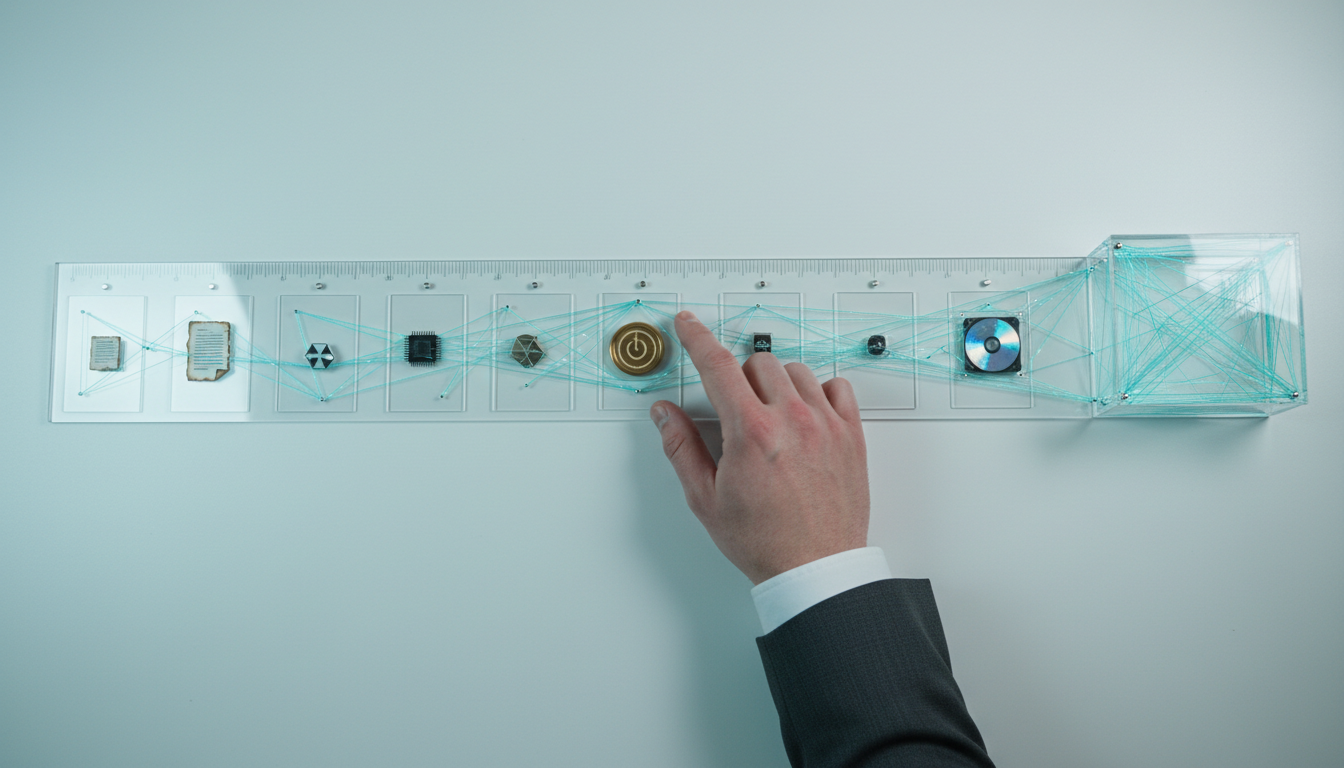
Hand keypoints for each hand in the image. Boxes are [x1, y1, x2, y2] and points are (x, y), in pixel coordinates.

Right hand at [650, 311, 869, 584]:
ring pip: (796, 370)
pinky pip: (837, 386)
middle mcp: (791, 420)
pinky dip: (818, 391)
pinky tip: (806, 415)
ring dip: (777, 382)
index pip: (717, 365)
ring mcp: (826, 424)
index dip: (697, 338)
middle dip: (739, 376)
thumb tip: (665, 414)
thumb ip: (682, 448)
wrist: (815, 568)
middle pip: (758, 362)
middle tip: (735, 408)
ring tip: (770, 416)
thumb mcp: (706, 499)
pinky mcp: (852, 435)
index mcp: (751, 433)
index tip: (688, 324)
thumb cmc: (764, 541)